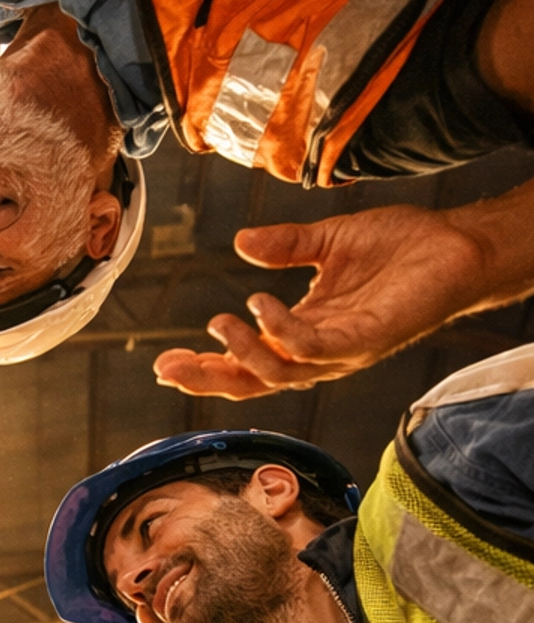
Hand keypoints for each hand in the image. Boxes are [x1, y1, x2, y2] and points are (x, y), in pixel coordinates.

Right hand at [152, 204, 489, 397]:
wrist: (455, 244)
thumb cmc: (402, 248)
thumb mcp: (329, 240)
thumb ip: (284, 246)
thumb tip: (240, 243)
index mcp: (305, 331)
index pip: (247, 362)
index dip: (207, 366)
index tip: (166, 362)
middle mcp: (319, 351)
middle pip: (253, 382)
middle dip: (208, 379)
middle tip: (170, 367)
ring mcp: (342, 350)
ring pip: (279, 373)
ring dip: (243, 352)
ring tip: (220, 321)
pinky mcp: (365, 340)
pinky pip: (314, 347)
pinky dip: (282, 330)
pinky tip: (260, 303)